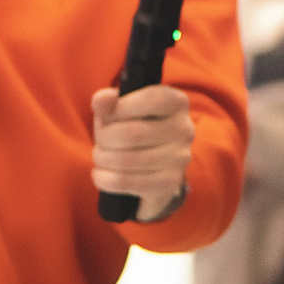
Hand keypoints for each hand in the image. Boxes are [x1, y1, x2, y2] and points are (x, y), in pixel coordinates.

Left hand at [90, 85, 195, 218]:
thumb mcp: (119, 111)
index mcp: (176, 103)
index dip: (121, 108)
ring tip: (100, 157)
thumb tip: (101, 99)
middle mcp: (184, 130)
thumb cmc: (131, 128)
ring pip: (127, 160)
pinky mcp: (169, 184)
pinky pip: (126, 182)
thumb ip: (109, 103)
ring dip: (102, 159)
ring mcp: (179, 159)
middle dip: (105, 138)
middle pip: (133, 133)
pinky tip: (101, 174)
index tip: (106, 116)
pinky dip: (105, 179)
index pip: (151, 100)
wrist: (149, 168)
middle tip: (99, 141)